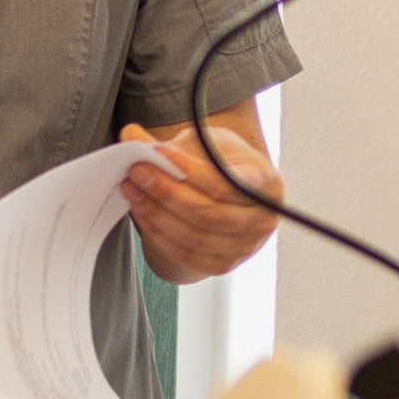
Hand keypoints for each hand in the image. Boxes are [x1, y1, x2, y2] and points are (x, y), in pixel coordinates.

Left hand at [117, 116, 284, 283]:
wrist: (232, 197)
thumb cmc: (224, 166)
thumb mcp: (208, 144)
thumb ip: (173, 142)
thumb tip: (130, 134)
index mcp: (268, 184)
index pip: (226, 183)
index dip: (190, 170)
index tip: (158, 152)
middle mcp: (263, 220)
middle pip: (208, 213)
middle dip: (165, 192)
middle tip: (136, 171)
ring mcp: (245, 247)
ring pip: (194, 237)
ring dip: (156, 213)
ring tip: (132, 189)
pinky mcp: (224, 264)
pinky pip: (187, 254)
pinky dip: (159, 234)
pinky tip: (142, 213)